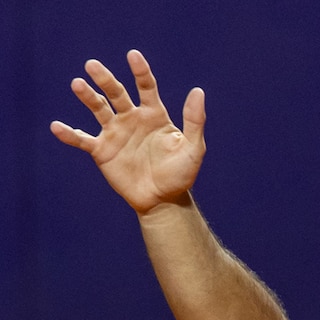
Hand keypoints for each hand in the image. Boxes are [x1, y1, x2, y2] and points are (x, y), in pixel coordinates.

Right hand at [50, 50, 205, 213]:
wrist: (163, 199)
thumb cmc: (180, 174)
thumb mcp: (193, 148)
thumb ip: (194, 121)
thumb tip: (198, 91)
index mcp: (154, 115)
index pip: (146, 87)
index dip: (140, 71)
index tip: (133, 55)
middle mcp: (132, 119)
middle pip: (117, 93)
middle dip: (105, 79)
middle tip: (92, 65)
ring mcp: (115, 133)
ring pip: (98, 109)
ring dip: (87, 97)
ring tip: (77, 84)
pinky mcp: (102, 151)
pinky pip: (82, 139)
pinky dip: (70, 134)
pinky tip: (57, 127)